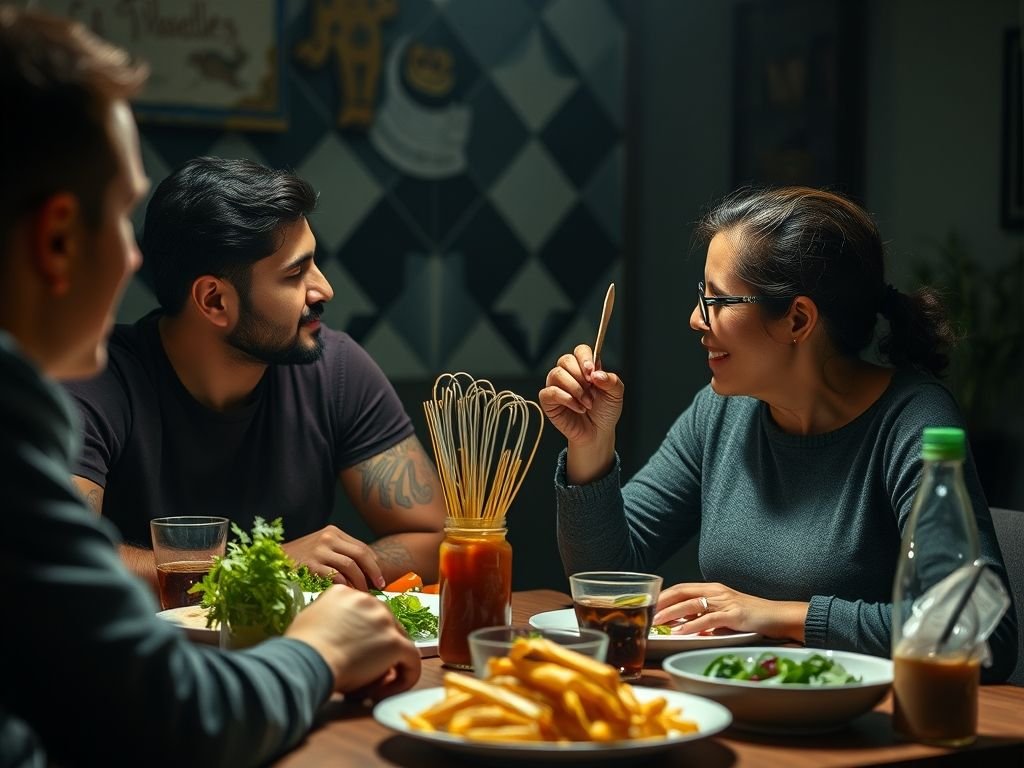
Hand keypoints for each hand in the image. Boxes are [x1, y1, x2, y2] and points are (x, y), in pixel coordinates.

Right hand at [282, 525, 384, 590]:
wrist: (274, 560)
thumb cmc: (302, 558)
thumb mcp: (322, 547)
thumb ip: (341, 553)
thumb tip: (367, 571)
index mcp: (333, 532)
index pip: (362, 547)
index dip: (374, 564)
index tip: (380, 578)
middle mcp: (328, 538)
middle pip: (360, 555)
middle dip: (373, 572)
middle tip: (380, 586)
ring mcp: (319, 551)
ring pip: (350, 566)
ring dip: (360, 582)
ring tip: (363, 594)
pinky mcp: (311, 565)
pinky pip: (335, 577)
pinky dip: (345, 587)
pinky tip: (347, 594)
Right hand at [286, 586, 420, 700]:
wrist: (306, 661)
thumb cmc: (301, 649)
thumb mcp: (310, 619)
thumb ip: (330, 618)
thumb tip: (340, 634)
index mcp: (346, 593)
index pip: (366, 614)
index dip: (363, 638)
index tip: (351, 656)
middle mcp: (368, 600)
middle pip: (385, 627)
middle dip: (378, 651)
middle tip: (362, 674)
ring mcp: (384, 620)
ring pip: (399, 643)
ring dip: (388, 665)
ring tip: (368, 686)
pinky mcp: (395, 643)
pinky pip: (413, 661)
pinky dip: (404, 679)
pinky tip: (384, 693)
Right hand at [539, 344, 623, 483]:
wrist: (598, 433)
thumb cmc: (604, 412)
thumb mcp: (616, 394)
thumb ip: (611, 380)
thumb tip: (596, 374)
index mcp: (584, 368)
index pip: (580, 351)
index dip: (585, 358)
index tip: (592, 372)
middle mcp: (568, 374)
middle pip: (565, 360)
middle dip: (580, 375)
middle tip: (591, 390)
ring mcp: (556, 386)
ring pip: (557, 374)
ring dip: (575, 389)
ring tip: (587, 403)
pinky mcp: (548, 400)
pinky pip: (550, 392)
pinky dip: (567, 399)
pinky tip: (578, 408)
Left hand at [653, 582, 808, 642]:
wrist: (780, 616)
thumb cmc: (753, 617)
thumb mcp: (726, 613)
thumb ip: (707, 616)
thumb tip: (684, 625)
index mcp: (714, 589)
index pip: (682, 588)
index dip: (665, 595)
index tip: (650, 604)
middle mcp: (717, 592)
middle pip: (682, 592)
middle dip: (662, 602)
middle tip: (647, 613)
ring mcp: (726, 602)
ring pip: (692, 604)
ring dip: (672, 613)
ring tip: (657, 622)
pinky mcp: (734, 615)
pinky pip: (709, 619)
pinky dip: (693, 626)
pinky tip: (681, 632)